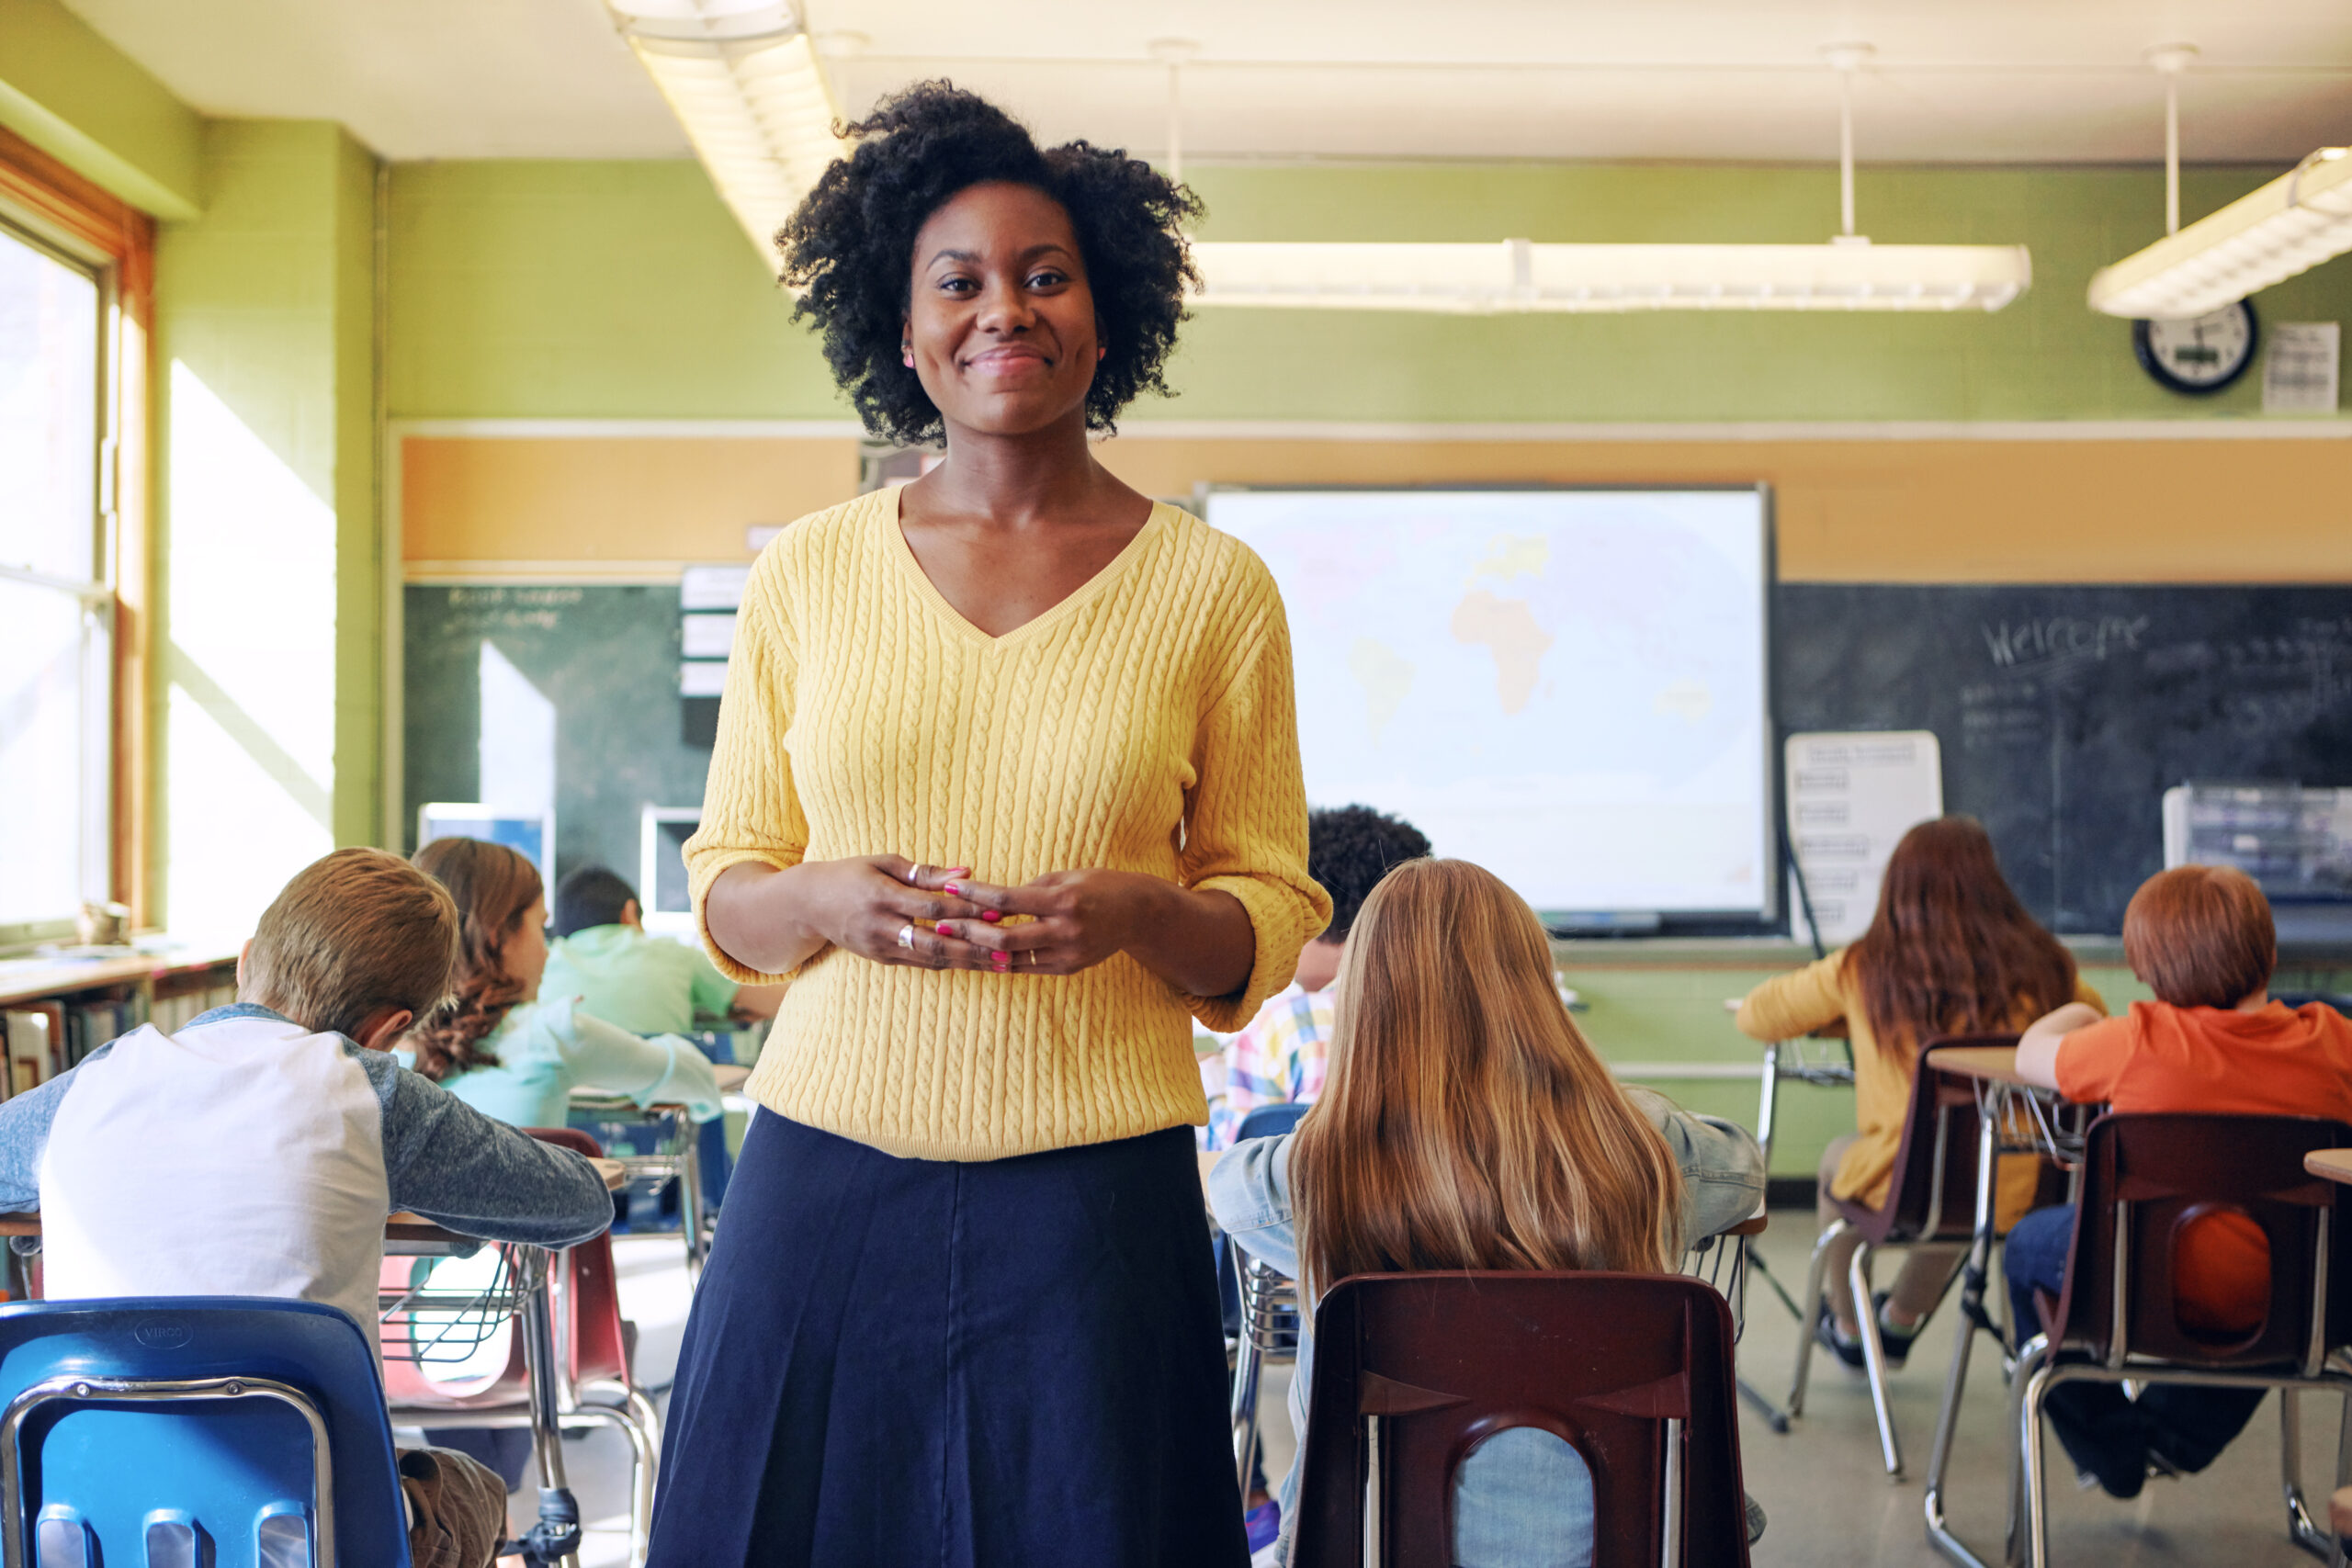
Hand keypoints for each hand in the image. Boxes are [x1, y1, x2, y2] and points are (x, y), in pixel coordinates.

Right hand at [707, 856, 999, 974]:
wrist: (808, 905)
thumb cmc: (852, 874)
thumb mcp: (885, 863)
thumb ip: (928, 872)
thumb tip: (969, 873)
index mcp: (882, 896)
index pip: (933, 906)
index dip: (966, 909)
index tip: (999, 908)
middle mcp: (880, 926)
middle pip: (935, 940)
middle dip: (973, 945)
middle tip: (1007, 947)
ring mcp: (880, 947)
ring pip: (931, 959)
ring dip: (968, 961)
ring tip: (1001, 962)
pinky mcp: (881, 959)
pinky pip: (921, 964)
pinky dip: (950, 964)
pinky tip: (975, 963)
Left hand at [928, 869, 1161, 976]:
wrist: (1137, 913)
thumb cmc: (1098, 886)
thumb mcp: (1065, 877)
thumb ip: (1029, 890)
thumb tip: (992, 902)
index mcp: (1063, 900)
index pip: (1007, 900)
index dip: (974, 895)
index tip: (949, 888)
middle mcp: (1065, 930)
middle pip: (1003, 937)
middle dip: (967, 931)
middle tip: (941, 925)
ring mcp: (1068, 953)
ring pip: (1011, 959)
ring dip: (979, 951)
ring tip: (953, 943)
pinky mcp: (1069, 968)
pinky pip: (1027, 967)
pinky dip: (1003, 961)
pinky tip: (981, 955)